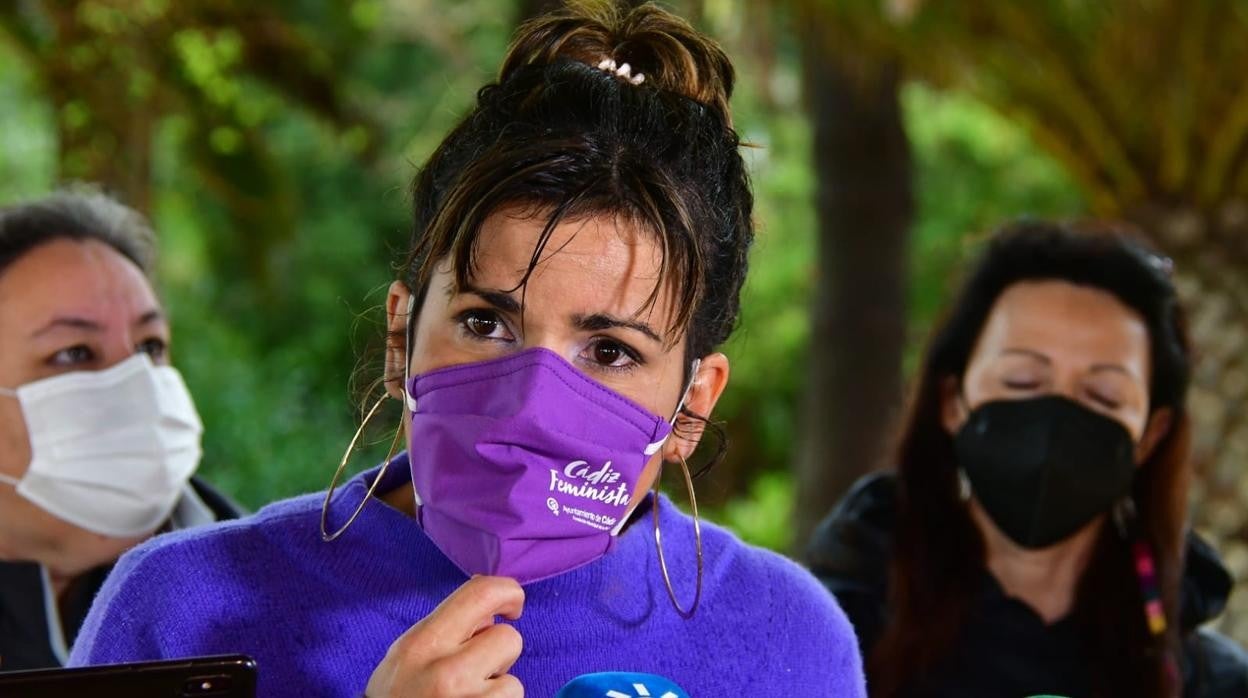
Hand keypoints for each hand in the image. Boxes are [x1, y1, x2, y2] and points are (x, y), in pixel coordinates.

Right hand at [365, 575, 524, 696]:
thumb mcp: (406, 657)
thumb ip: (444, 628)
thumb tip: (491, 605)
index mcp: (423, 643)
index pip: (481, 593)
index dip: (508, 592)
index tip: (512, 606)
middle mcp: (446, 672)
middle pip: (509, 639)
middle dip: (499, 655)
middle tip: (476, 673)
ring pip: (513, 682)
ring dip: (497, 692)